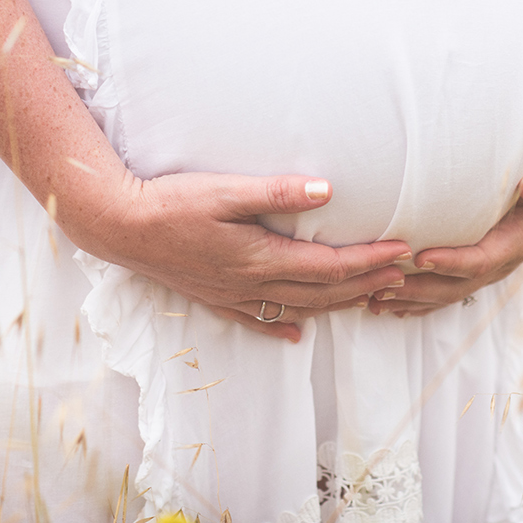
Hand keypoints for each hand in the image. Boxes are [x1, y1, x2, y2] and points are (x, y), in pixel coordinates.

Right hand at [90, 172, 411, 342]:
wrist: (119, 226)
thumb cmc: (171, 202)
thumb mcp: (225, 191)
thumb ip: (276, 193)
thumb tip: (328, 190)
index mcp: (260, 258)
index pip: (329, 265)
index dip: (369, 260)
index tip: (402, 251)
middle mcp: (251, 284)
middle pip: (321, 292)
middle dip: (365, 284)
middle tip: (402, 275)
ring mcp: (232, 295)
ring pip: (297, 308)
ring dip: (337, 305)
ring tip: (368, 297)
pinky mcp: (213, 297)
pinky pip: (256, 319)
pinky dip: (282, 325)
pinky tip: (296, 332)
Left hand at [370, 143, 522, 317]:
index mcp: (517, 243)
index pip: (481, 260)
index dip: (452, 262)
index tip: (422, 257)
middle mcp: (500, 261)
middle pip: (457, 286)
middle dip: (420, 290)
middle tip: (381, 286)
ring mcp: (487, 266)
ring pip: (446, 293)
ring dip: (410, 299)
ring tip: (372, 300)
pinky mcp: (474, 263)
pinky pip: (444, 288)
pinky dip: (415, 299)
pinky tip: (385, 303)